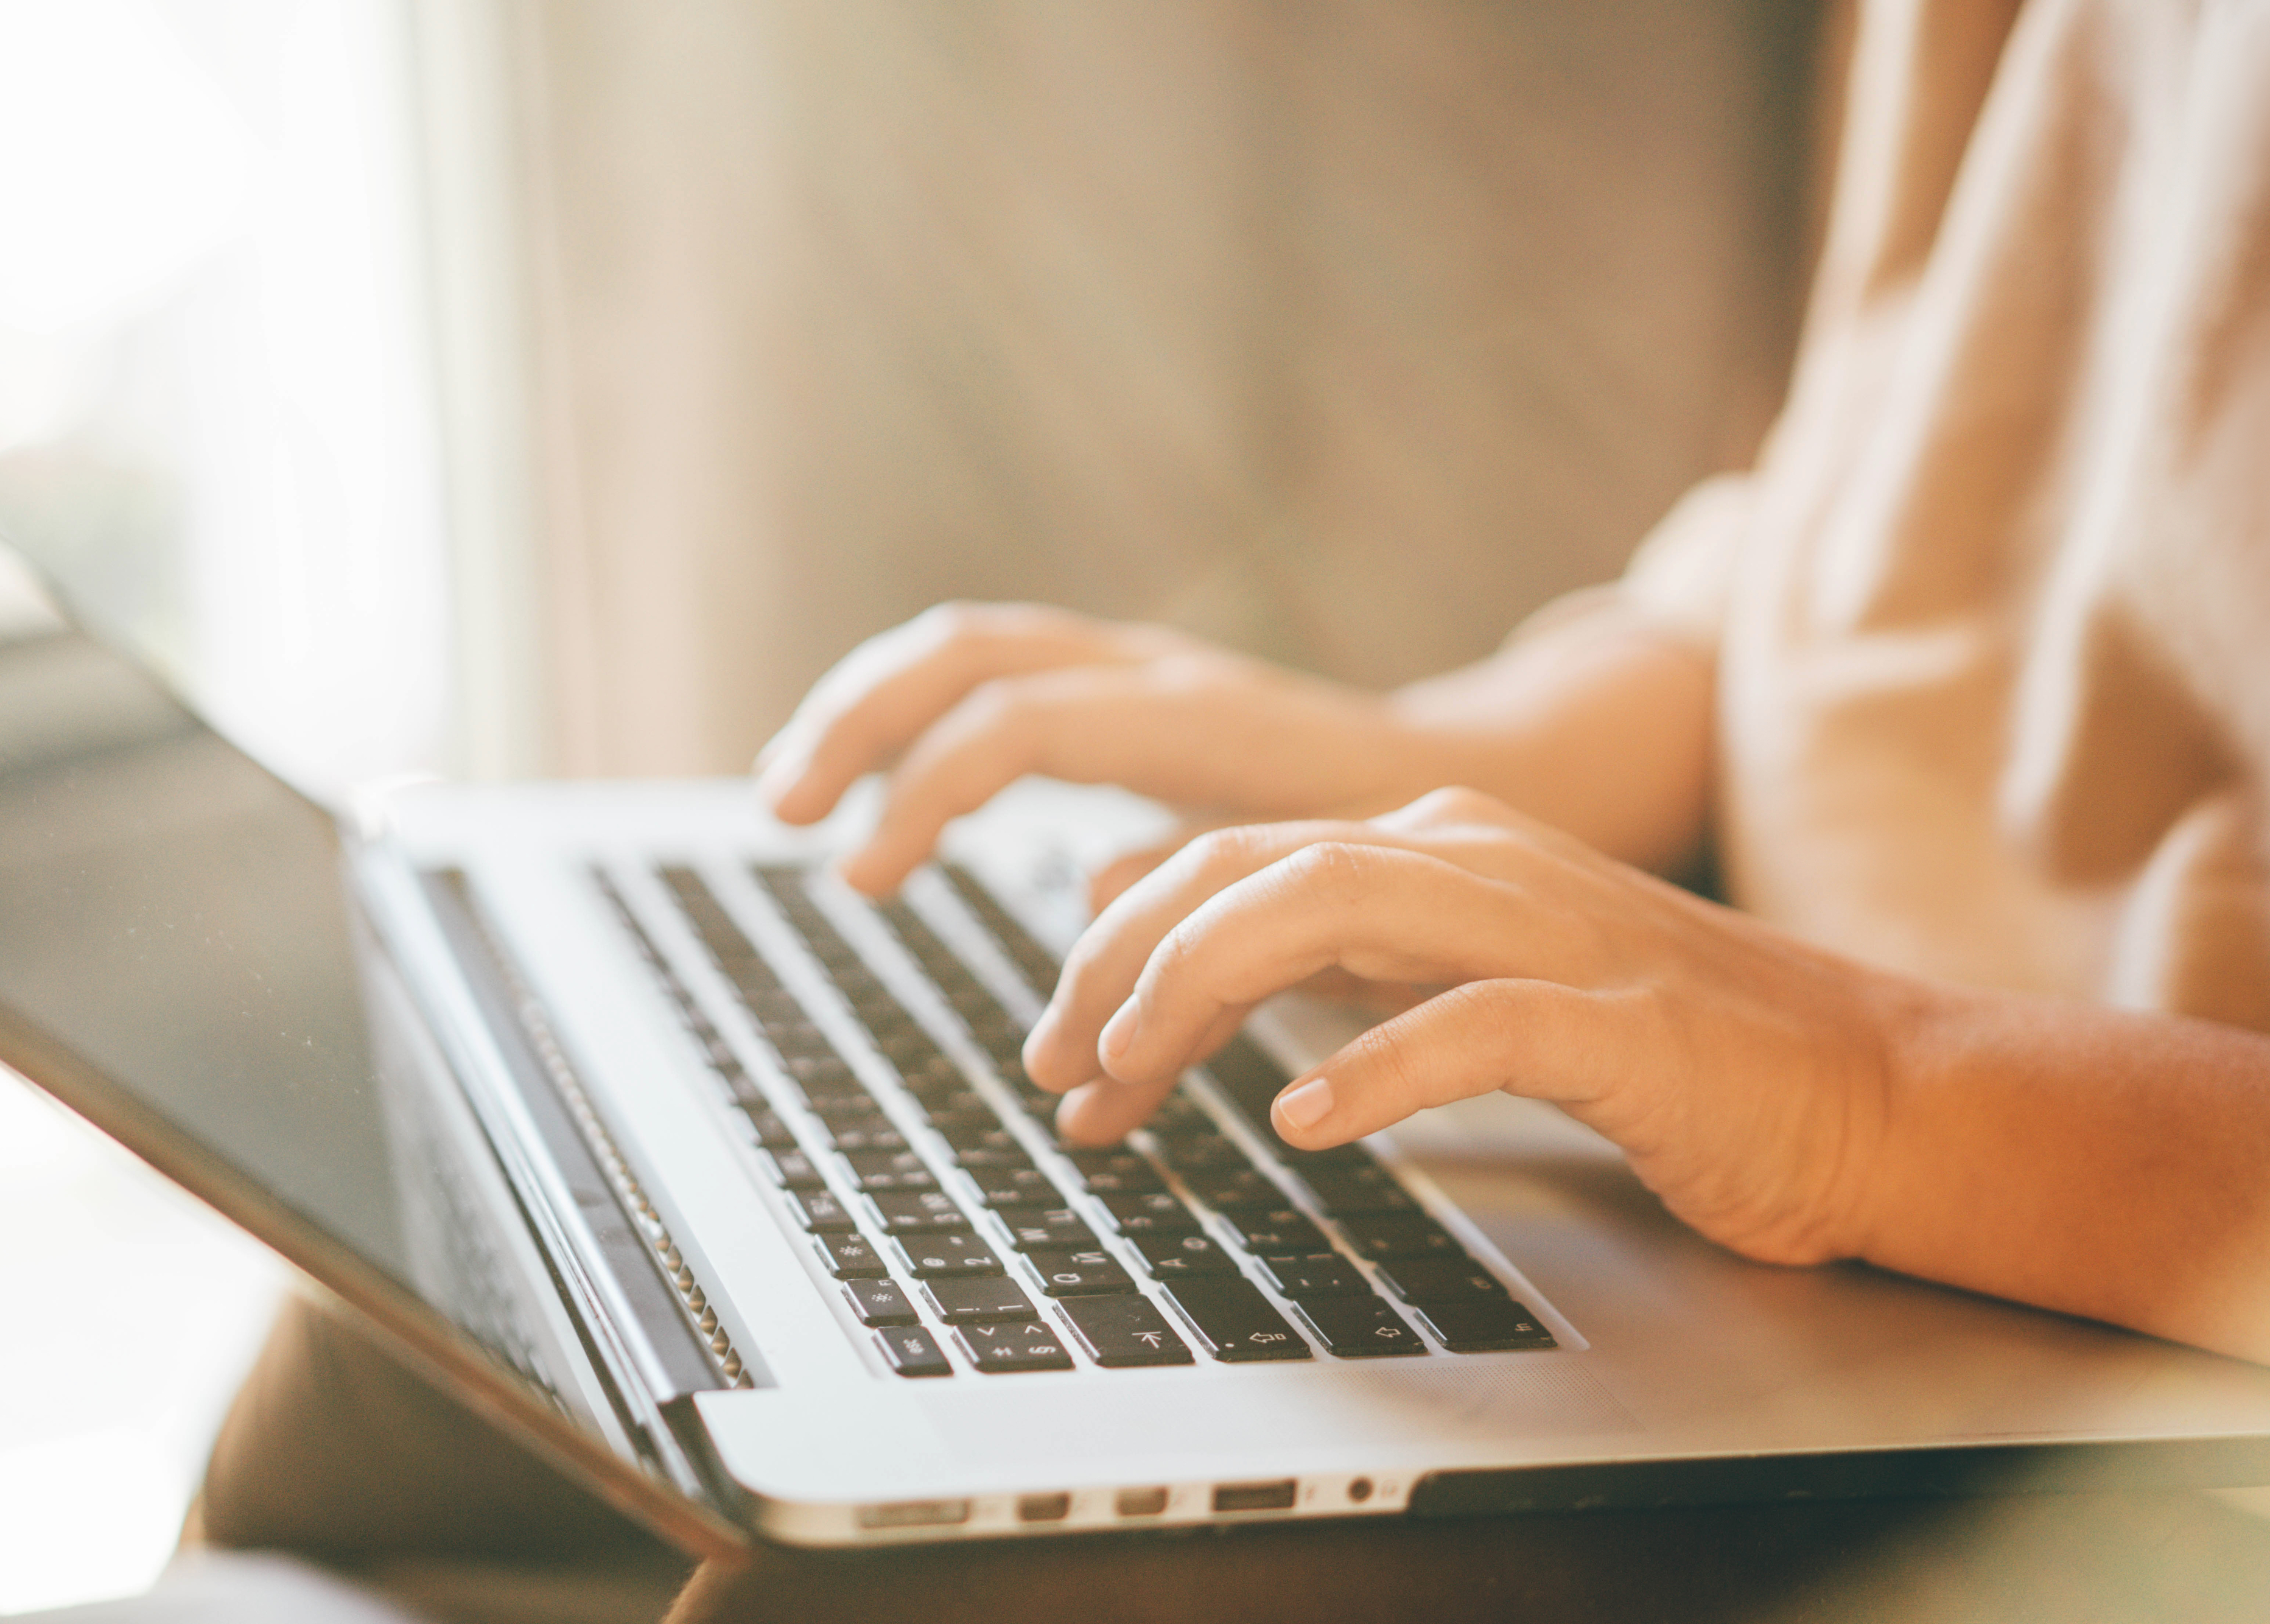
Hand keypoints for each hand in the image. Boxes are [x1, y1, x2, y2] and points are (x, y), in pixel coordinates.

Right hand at [753, 603, 1439, 894]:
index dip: (922, 795)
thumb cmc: (1405, 846)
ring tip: (798, 790)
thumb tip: (1088, 889)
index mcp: (1192, 716)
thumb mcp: (1308, 874)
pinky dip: (930, 720)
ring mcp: (1144, 668)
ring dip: (874, 708)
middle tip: (782, 810)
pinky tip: (894, 785)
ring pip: (976, 647)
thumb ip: (1199, 879)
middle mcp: (1156, 672)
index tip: (865, 879)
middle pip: (967, 650)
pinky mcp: (1138, 689)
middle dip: (858, 720)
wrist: (1487, 775)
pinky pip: (1008, 675)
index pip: (1014, 726)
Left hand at [1022, 786, 1903, 1267]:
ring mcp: (1552, 929)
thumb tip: (1184, 963)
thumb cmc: (1658, 1052)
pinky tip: (1304, 1120)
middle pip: (1249, 868)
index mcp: (1434, 850)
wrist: (1869, 1087)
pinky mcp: (1625, 1022)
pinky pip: (1479, 1022)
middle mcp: (1476, 862)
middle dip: (1120, 962)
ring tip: (1128, 1072)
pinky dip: (1379, 1065)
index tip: (1056, 1057)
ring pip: (1334, 902)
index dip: (1114, 950)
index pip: (1227, 865)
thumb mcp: (1462, 984)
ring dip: (1203, 984)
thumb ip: (1340, 960)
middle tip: (1053, 1072)